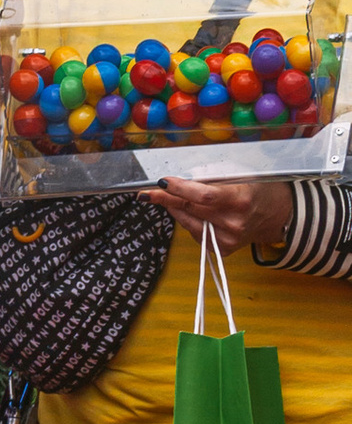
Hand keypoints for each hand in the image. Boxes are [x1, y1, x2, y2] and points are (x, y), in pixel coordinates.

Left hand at [160, 174, 291, 257]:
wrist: (277, 214)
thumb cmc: (257, 189)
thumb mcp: (239, 175)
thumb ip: (210, 177)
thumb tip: (179, 179)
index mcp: (240, 200)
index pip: (203, 196)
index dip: (179, 189)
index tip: (162, 182)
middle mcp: (234, 223)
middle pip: (191, 209)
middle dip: (166, 199)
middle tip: (148, 192)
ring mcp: (229, 239)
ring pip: (188, 223)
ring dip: (174, 209)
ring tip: (167, 197)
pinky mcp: (224, 249)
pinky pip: (195, 233)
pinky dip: (188, 220)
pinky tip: (190, 211)